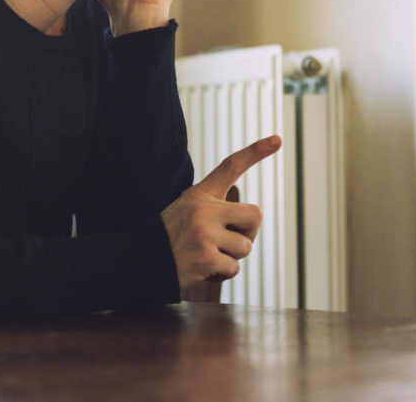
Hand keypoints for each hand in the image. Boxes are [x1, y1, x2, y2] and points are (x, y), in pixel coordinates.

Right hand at [161, 135, 281, 298]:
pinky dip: (221, 274)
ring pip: (245, 247)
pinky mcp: (205, 258)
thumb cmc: (169, 237)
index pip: (231, 166)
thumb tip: (252, 221)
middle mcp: (204, 210)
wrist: (138, 264)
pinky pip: (233, 268)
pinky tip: (202, 270)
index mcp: (200, 194)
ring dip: (231, 257)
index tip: (278, 140)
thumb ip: (216, 209)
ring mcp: (205, 234)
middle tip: (229, 241)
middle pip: (255, 215)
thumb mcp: (187, 209)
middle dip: (248, 232)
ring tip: (207, 256)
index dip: (256, 151)